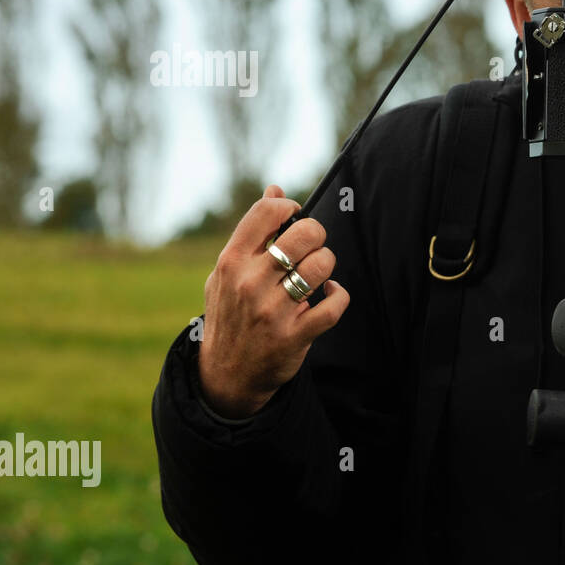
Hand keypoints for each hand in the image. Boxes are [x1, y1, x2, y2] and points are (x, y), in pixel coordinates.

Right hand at [196, 185, 350, 418]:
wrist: (226, 374)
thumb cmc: (230, 313)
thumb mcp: (228, 271)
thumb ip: (252, 232)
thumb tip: (275, 189)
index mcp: (231, 262)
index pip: (266, 212)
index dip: (289, 207)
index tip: (294, 217)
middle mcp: (250, 284)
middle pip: (303, 235)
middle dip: (316, 235)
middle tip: (312, 247)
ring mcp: (272, 311)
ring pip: (321, 267)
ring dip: (327, 265)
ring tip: (318, 273)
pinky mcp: (294, 336)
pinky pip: (334, 306)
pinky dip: (338, 295)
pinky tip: (329, 294)